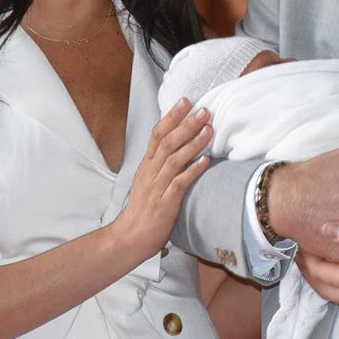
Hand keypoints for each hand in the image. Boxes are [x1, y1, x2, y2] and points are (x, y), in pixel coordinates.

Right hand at [115, 99, 211, 259]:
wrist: (130, 237)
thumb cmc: (144, 210)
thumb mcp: (150, 181)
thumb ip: (162, 163)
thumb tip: (180, 145)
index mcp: (147, 165)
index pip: (157, 134)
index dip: (171, 116)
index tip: (186, 101)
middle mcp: (151, 172)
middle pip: (167, 142)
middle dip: (186, 124)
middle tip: (204, 110)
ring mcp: (157, 187)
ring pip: (174, 159)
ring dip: (192, 143)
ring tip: (209, 129)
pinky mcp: (165, 203)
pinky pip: (179, 183)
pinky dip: (193, 170)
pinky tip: (205, 161)